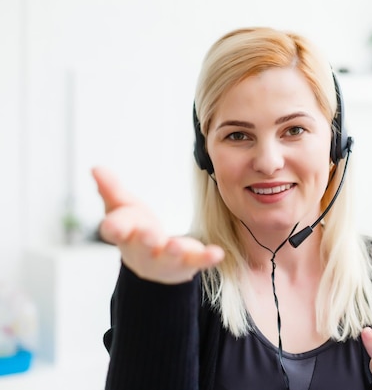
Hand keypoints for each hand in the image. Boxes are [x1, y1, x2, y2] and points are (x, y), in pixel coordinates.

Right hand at [92, 166, 223, 283]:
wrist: (155, 263)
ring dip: (173, 251)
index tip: (111, 227)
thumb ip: (111, 189)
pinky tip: (217, 253)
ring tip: (178, 246)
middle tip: (149, 234)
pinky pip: (197, 261)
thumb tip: (95, 168)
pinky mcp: (188, 262)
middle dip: (145, 240)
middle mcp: (143, 250)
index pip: (115, 231)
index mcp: (125, 234)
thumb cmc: (136, 228)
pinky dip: (206, 258)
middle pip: (141, 246)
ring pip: (168, 257)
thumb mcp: (123, 207)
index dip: (113, 229)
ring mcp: (166, 258)